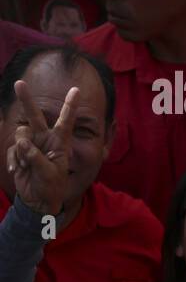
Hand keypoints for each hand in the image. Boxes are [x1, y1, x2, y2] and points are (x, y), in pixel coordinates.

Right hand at [6, 81, 76, 215]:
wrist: (38, 199)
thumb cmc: (51, 186)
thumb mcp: (49, 174)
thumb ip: (36, 157)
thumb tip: (22, 143)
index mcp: (60, 143)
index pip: (66, 121)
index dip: (70, 105)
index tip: (77, 89)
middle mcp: (45, 139)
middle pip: (35, 116)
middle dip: (26, 100)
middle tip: (18, 83)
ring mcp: (31, 144)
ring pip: (20, 135)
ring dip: (21, 151)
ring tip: (28, 166)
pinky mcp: (19, 151)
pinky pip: (12, 149)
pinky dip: (14, 160)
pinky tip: (18, 171)